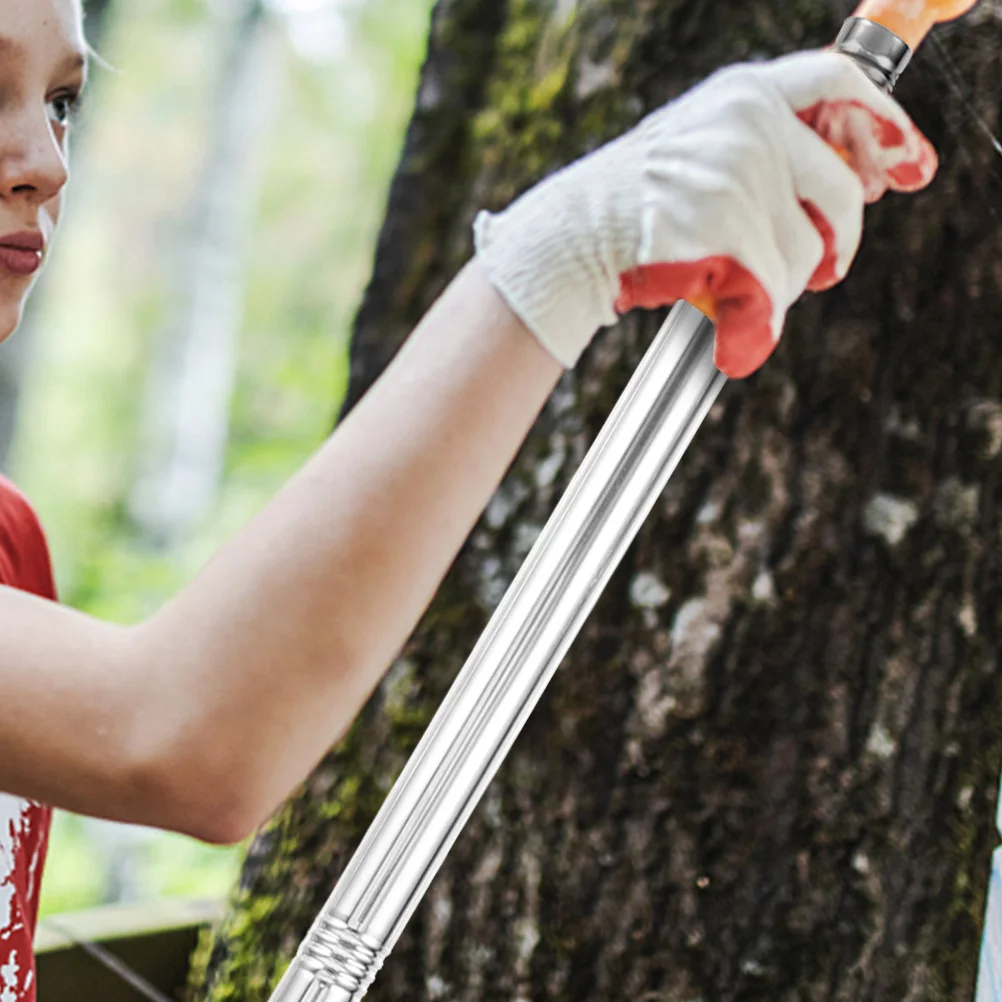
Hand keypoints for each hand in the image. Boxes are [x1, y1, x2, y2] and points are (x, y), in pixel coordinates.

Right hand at [474, 50, 937, 378]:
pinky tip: (732, 330)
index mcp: (743, 94)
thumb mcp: (698, 144)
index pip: (840, 85)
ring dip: (779, 288)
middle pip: (842, 190)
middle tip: (825, 270)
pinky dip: (757, 323)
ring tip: (734, 292)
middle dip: (838, 242)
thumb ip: (764, 144)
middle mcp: (749, 124)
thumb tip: (847, 177)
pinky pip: (772, 291)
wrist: (570, 239)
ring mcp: (738, 177)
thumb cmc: (632, 203)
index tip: (906, 164)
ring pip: (806, 253)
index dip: (884, 124)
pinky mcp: (727, 231)